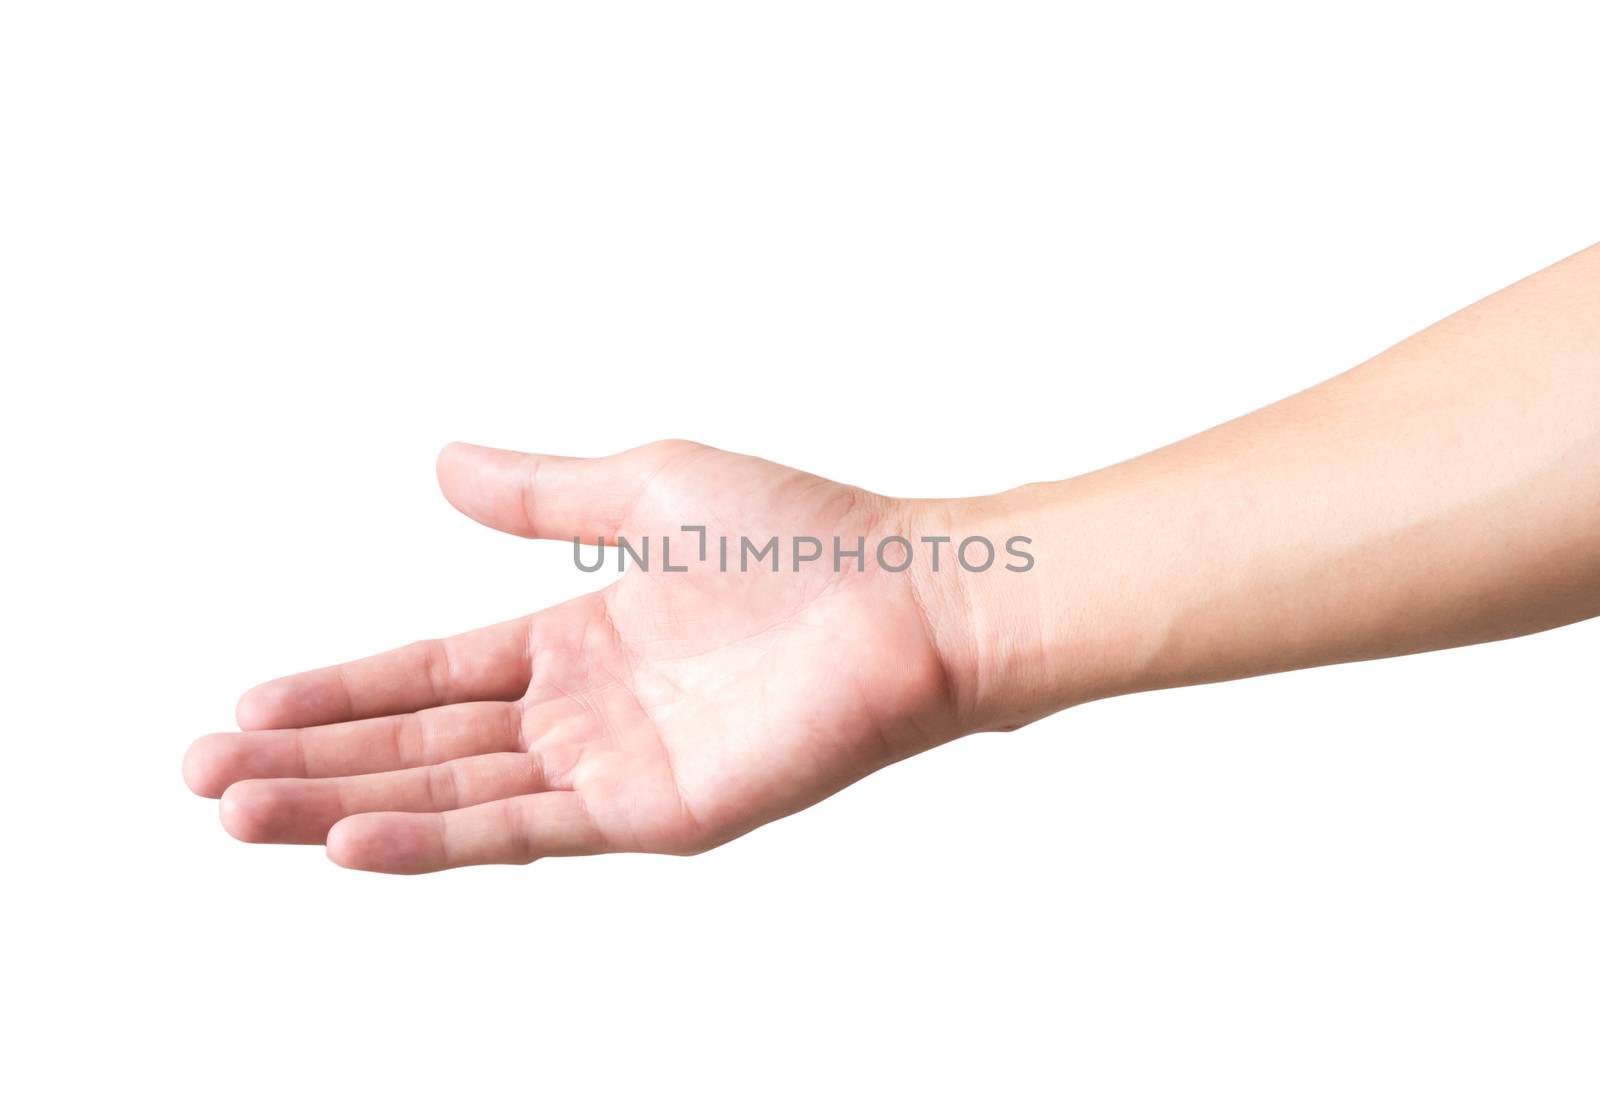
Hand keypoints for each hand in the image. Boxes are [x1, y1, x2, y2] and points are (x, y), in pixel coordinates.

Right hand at [184, 441, 975, 872]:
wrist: (912, 595)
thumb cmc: (804, 534)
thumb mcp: (646, 487)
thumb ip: (540, 492)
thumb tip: (440, 461)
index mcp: (577, 637)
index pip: (430, 674)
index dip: (340, 691)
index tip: (249, 701)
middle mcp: (585, 710)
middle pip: (421, 743)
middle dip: (311, 759)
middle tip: (204, 772)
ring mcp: (616, 767)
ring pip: (453, 793)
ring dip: (342, 804)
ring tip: (238, 811)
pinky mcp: (657, 814)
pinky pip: (527, 831)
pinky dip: (435, 839)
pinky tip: (350, 839)